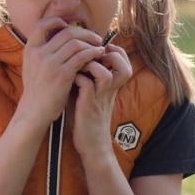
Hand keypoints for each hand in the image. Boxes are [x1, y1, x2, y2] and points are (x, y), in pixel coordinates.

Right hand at [16, 18, 105, 127]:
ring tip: (99, 47)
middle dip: (84, 32)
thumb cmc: (38, 90)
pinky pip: (82, 57)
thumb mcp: (32, 67)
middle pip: (65, 32)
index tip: (69, 25)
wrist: (35, 112)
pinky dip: (92, 53)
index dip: (56, 20)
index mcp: (30, 50)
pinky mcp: (62, 75)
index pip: (41, 25)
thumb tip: (59, 36)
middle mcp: (38, 54)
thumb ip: (42, 52)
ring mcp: (50, 64)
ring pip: (76, 43)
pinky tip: (98, 56)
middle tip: (95, 37)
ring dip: (91, 43)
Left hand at [71, 43, 131, 157]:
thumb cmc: (87, 118)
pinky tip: (70, 79)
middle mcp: (109, 91)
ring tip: (80, 65)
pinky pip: (87, 84)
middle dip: (111, 55)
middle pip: (124, 67)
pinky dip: (78, 77)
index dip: (117, 52)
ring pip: (106, 74)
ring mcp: (100, 98)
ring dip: (92, 65)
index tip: (102, 49)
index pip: (125, 64)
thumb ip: (87, 76)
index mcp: (112, 87)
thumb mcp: (90, 94)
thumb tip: (73, 57)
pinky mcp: (88, 106)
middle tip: (95, 54)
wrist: (91, 145)